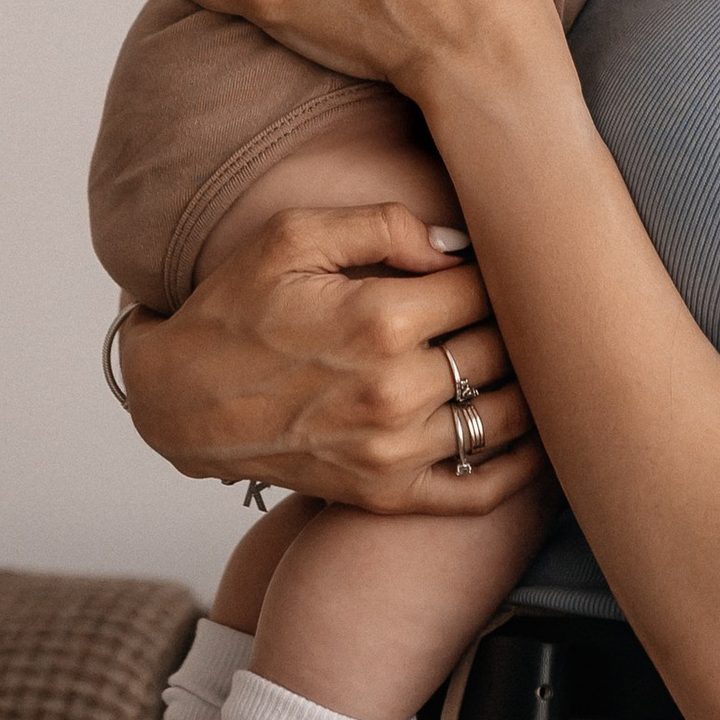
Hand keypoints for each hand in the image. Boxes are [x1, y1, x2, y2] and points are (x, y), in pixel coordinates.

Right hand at [117, 200, 544, 511]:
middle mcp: (395, 391)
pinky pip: (481, 489)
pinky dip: (522, 467)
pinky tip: (537, 435)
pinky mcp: (388, 494)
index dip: (500, 268)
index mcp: (379, 320)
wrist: (181, 401)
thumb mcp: (293, 237)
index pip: (486, 287)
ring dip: (529, 384)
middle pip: (504, 348)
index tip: (500, 259)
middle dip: (518, 322)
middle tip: (523, 304)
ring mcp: (394, 451)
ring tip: (533, 357)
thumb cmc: (237, 308)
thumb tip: (458, 245)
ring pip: (507, 414)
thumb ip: (383, 225)